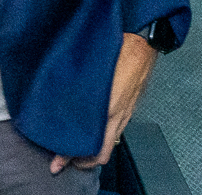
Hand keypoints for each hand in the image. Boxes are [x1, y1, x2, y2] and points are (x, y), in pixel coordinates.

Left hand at [50, 33, 156, 174]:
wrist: (142, 40)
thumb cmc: (118, 49)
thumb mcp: (95, 70)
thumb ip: (79, 87)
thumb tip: (60, 99)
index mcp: (109, 109)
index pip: (93, 147)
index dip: (74, 156)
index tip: (59, 160)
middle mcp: (119, 115)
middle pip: (101, 153)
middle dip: (82, 160)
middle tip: (63, 161)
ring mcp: (126, 112)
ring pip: (109, 143)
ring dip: (93, 150)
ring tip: (75, 150)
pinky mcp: (129, 106)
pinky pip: (115, 130)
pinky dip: (103, 137)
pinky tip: (91, 130)